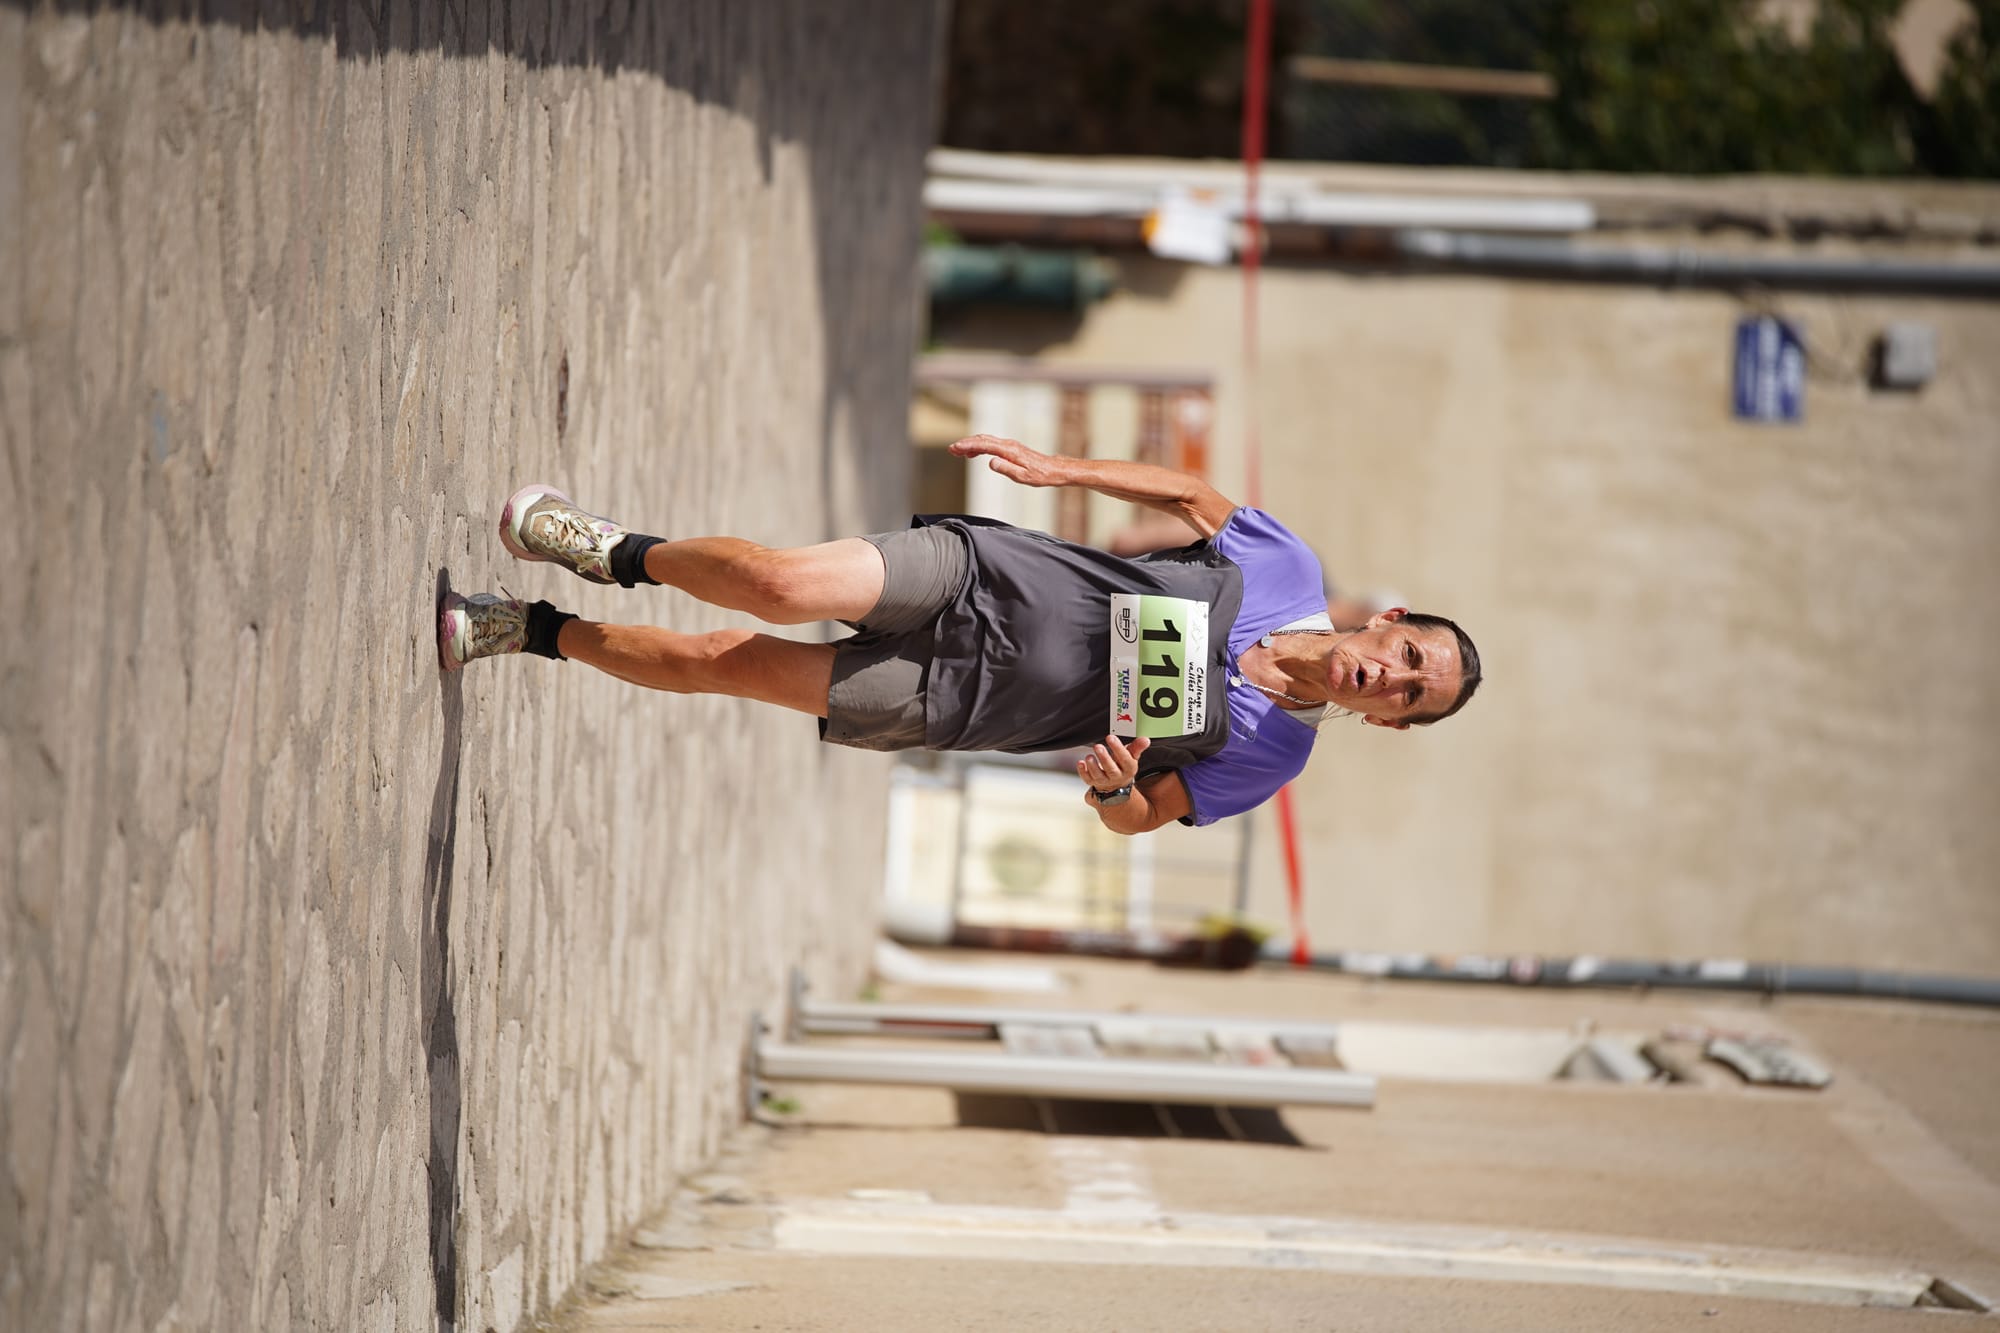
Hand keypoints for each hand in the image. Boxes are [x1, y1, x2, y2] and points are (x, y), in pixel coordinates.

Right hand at [948, 434, 1068, 488]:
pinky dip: (980, 447)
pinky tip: (973, 453)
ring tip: (957, 451)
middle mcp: (1008, 445)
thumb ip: (1006, 469)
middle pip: (983, 440)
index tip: (956, 448)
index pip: (985, 445)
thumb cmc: (1040, 475)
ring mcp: (1009, 446)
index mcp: (1009, 451)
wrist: (1054, 469)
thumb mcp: (1023, 476)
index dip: (968, 445)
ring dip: (971, 445)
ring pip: (986, 441)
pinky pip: (991, 445)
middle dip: (966, 443)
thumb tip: (990, 462)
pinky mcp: (1010, 449)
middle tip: (951, 449)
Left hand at [1076, 734, 1150, 792]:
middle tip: (1098, 747)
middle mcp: (1117, 776)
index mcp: (1128, 769)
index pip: (1125, 759)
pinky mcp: (1093, 783)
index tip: (1111, 737)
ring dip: (1093, 766)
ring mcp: (1105, 781)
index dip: (1118, 748)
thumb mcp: (1131, 756)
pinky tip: (1080, 763)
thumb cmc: (1123, 765)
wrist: (1116, 785)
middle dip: (1104, 758)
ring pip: (1099, 776)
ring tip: (1089, 756)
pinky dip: (1083, 772)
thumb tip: (1145, 739)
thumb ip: (1137, 747)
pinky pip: (1088, 779)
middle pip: (1111, 769)